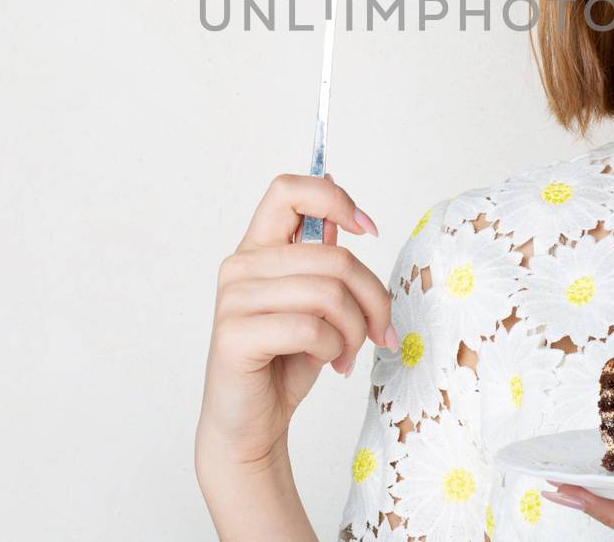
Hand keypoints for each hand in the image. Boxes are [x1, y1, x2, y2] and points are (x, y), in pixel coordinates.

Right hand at [196, 172, 396, 475]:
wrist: (250, 424)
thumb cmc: (285, 362)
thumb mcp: (315, 305)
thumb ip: (324, 264)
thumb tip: (345, 219)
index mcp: (258, 248)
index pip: (289, 190)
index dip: (334, 199)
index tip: (367, 229)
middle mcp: (241, 266)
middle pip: (334, 257)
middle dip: (372, 299)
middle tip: (379, 332)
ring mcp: (234, 299)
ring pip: (328, 294)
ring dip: (354, 331)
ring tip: (348, 353)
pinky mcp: (235, 335)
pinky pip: (310, 328)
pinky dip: (332, 348)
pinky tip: (327, 362)